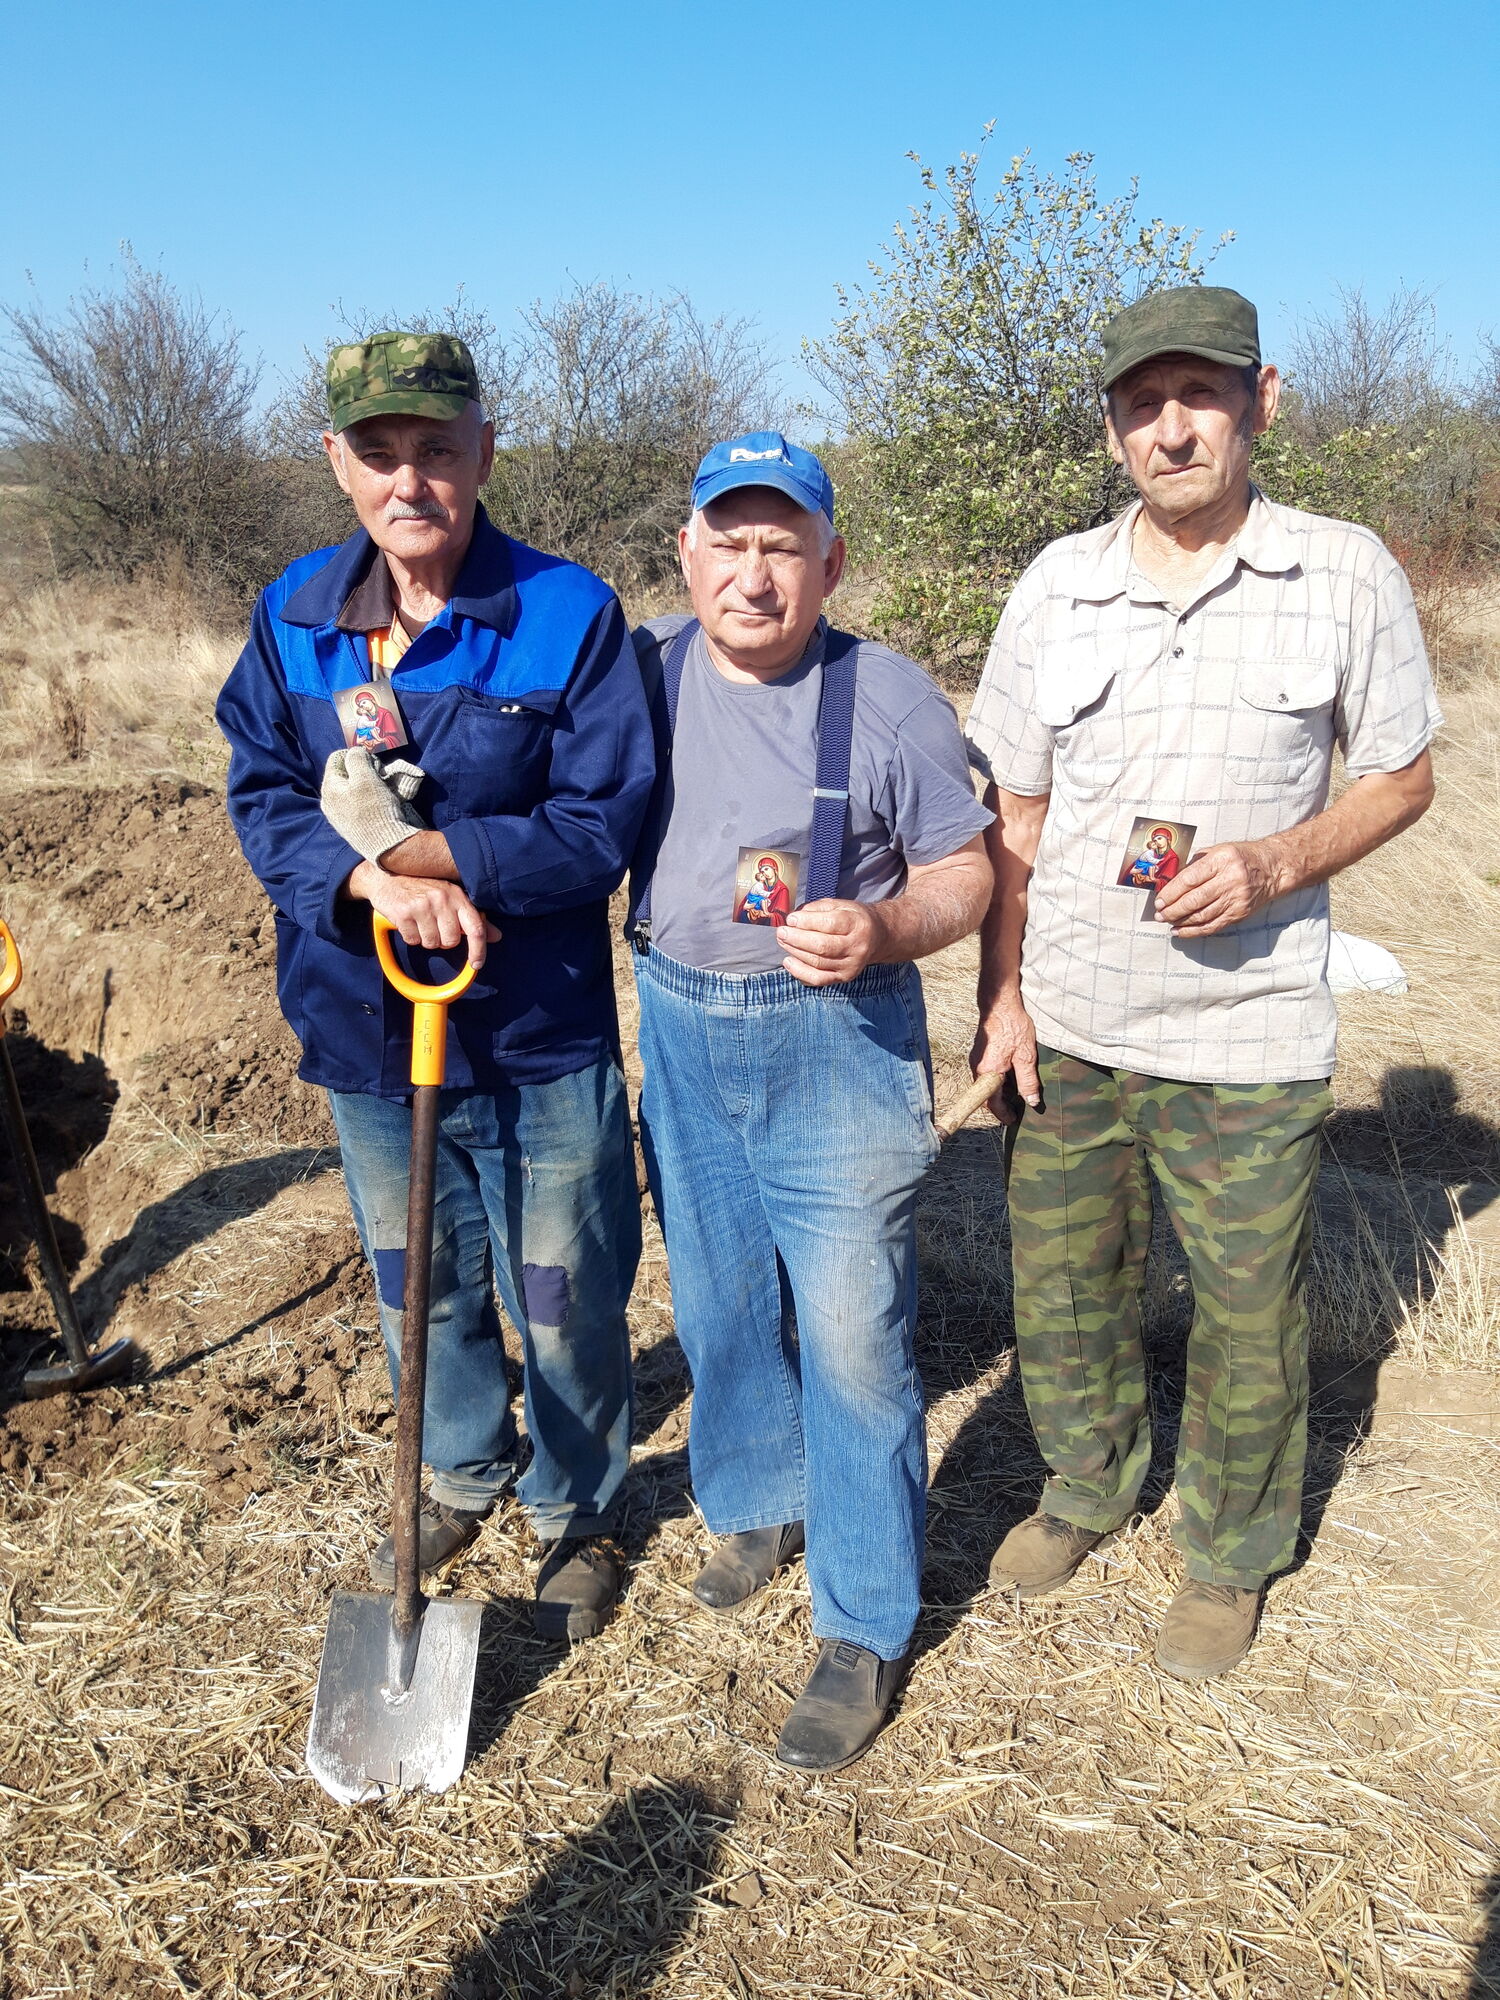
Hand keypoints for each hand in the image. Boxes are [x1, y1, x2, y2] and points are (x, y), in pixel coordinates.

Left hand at [322, 748, 424, 864]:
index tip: (372, 764)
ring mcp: (337, 817)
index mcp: (328, 788)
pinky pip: (354, 805)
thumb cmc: (375, 808)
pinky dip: (364, 800)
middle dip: (360, 772)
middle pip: (343, 774)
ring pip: (349, 790)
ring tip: (379, 792)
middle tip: (377, 777)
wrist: (387, 845)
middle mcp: (327, 802)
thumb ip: (357, 758)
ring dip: (364, 786)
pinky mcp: (348, 827)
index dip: (355, 756)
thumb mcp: (366, 777)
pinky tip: (376, 806)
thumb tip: (354, 753)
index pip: (336, 758)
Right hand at [348, 862, 500, 968]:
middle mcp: (442, 900)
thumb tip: (496, 936)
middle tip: (434, 926)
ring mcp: (422, 906)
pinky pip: (413, 941)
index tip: (477, 963)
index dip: (479, 950)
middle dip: (443, 939)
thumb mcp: (449, 896)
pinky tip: (408, 921)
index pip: (476, 927)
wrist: (386, 875)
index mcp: (457, 896)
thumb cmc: (422, 887)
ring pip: (431, 943)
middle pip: (451, 941)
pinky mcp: (404, 914)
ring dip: (426, 938)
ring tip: (420, 921)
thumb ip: (472, 917)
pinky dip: (411, 936)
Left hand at [776, 899, 887, 986]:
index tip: (791, 919)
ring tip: (783, 941)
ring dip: (795, 952)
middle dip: (797, 938)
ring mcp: (851, 965)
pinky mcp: (844, 977)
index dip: (807, 922)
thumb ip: (818, 908)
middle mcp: (857, 947)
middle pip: (822, 946)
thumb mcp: (841, 905)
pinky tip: (788, 961)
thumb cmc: (854, 918)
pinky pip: (818, 979)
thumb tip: (795, 916)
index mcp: (858, 924)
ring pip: (817, 962)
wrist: (877, 937)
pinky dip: (800, 972)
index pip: (830, 924)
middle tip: (782, 932)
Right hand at [969, 998, 1040, 1122]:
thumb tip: (1032, 1101)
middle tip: (1015, 1109)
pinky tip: (1009, 1074)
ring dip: (998, 1091)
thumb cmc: (1013, 1027)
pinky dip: (995, 1079)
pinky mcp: (978, 1052)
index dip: (1002, 1114)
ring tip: (1015, 1092)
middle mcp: (977, 1068)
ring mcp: (976, 1059)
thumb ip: (1028, 1081)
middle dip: (1000, 1104)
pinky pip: (984, 1073)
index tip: (1012, 1119)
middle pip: (986, 1095)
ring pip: (985, 1083)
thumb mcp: (1026, 1057)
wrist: (1000, 1004)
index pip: (992, 1103)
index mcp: (988, 1073)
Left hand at [1153, 841, 1285, 937]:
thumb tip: (1169, 882)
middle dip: (1173, 909)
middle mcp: (1230, 880)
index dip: (1171, 892)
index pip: (1190, 879)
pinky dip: (1194, 931)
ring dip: (1181, 921)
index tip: (1159, 900)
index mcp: (1221, 860)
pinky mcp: (1240, 913)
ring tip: (1167, 921)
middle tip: (1160, 914)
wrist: (1273, 868)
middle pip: (1195, 900)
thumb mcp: (1218, 851)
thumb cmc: (1241, 857)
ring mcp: (1236, 899)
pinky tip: (1180, 931)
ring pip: (1202, 916)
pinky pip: (1213, 926)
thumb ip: (1195, 865)